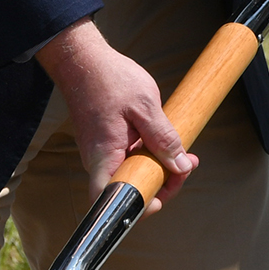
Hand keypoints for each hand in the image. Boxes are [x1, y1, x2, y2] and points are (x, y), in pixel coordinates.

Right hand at [35, 18, 196, 208]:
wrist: (83, 61)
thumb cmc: (109, 80)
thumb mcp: (145, 107)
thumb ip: (163, 138)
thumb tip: (180, 166)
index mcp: (103, 155)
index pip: (109, 199)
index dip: (134, 208)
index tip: (160, 197)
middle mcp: (98, 161)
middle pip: (128, 191)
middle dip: (161, 185)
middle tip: (186, 166)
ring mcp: (102, 154)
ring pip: (131, 176)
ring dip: (158, 171)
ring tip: (184, 155)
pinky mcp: (107, 146)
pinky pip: (129, 162)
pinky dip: (150, 158)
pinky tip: (166, 144)